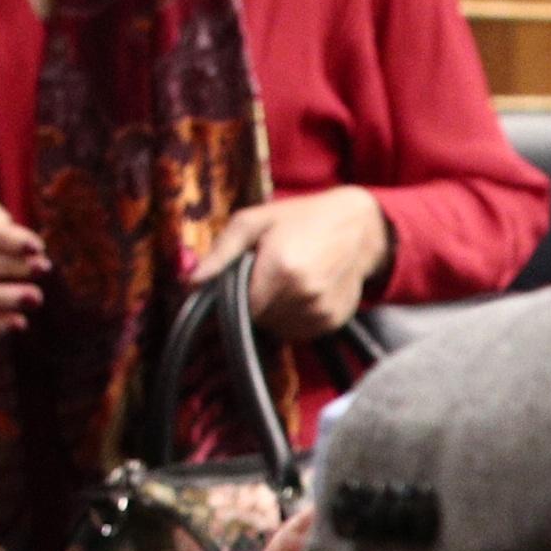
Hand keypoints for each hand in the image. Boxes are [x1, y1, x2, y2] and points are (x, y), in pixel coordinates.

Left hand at [195, 188, 392, 341]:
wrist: (360, 228)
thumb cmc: (302, 218)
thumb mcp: (254, 221)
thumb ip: (221, 253)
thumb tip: (191, 281)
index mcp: (281, 268)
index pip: (242, 307)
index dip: (238, 296)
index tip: (246, 280)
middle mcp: (304, 294)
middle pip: (260, 320)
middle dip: (257, 302)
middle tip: (268, 276)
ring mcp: (321, 311)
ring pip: (279, 329)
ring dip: (275, 313)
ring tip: (287, 283)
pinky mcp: (333, 322)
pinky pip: (300, 332)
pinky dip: (295, 318)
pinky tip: (303, 294)